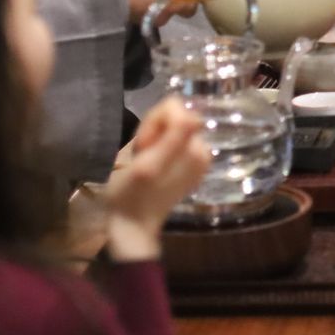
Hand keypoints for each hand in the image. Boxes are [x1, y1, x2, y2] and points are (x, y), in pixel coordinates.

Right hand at [102, 98, 212, 261]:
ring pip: (173, 125)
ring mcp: (198, 157)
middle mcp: (203, 149)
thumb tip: (192, 115)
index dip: (153, 122)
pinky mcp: (191, 163)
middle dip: (154, 131)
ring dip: (156, 138)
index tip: (144, 147)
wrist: (134, 226)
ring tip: (146, 161)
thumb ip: (172, 138)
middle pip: (176, 115)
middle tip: (143, 156)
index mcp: (195, 148)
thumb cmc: (131, 195)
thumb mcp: (146, 165)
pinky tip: (152, 164)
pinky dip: (160, 146)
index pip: (173, 108)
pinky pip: (174, 139)